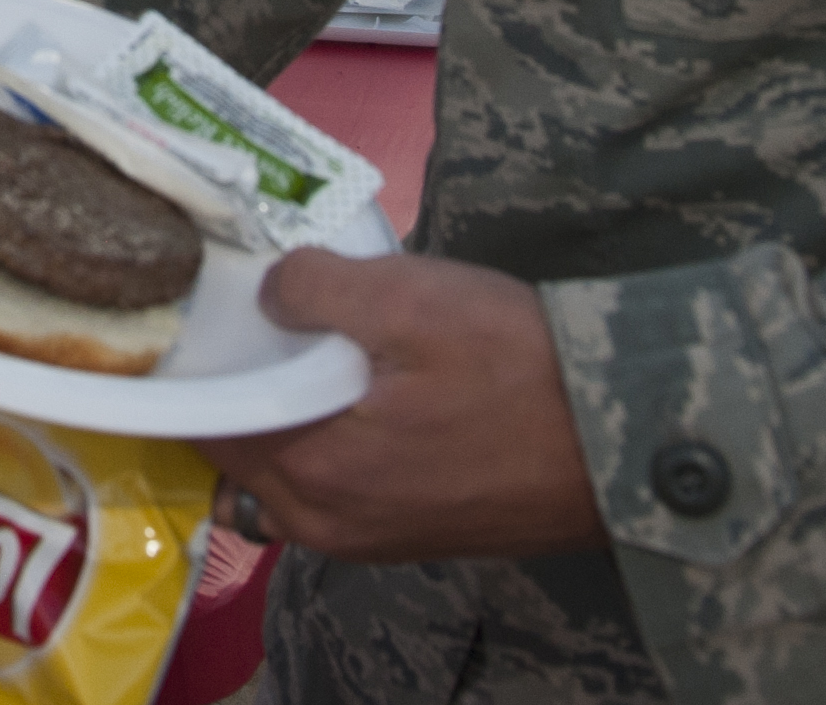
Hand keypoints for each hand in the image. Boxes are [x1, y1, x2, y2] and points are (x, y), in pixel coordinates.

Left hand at [196, 252, 609, 563]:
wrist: (630, 441)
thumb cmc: (521, 369)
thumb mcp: (409, 300)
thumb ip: (316, 291)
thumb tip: (268, 292)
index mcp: (310, 472)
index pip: (203, 422)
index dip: (195, 361)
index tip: (196, 307)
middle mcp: (325, 523)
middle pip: (238, 447)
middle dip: (238, 383)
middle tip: (253, 309)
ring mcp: (369, 535)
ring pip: (284, 466)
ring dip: (284, 409)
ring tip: (308, 340)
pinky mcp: (409, 530)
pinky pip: (333, 481)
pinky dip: (326, 434)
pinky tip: (357, 382)